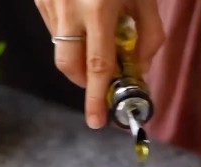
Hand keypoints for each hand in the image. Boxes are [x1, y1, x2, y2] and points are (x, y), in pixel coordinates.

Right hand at [34, 0, 163, 128]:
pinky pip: (54, 30)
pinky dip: (70, 36)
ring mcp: (51, 4)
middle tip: (101, 79)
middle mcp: (69, 10)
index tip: (96, 121)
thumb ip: (149, 34)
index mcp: (99, 9)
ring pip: (60, 50)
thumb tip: (139, 69)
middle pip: (70, 66)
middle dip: (85, 81)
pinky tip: (83, 19)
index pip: (97, 65)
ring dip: (78, 56)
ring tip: (96, 35)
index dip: (96, 97)